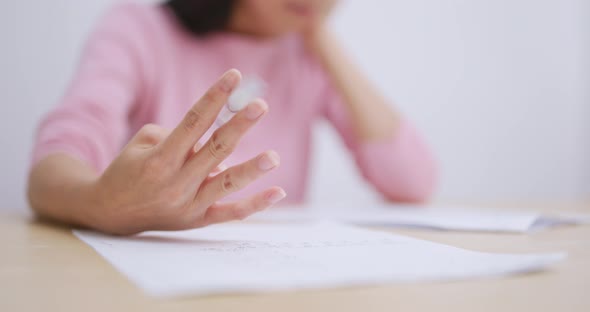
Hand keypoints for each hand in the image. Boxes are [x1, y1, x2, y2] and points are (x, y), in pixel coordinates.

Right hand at [88, 69, 285, 234]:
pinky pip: (230, 213)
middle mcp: (176, 182)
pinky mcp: (197, 221)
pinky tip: (277, 192)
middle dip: (239, 126)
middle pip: (214, 150)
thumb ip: (180, 136)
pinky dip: (254, 204)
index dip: (214, 97)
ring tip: (273, 157)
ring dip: (251, 169)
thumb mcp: (143, 143)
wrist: (109, 213)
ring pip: (226, 184)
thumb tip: (217, 141)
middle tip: (260, 106)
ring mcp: (188, 204)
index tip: (233, 77)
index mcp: (160, 158)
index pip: (193, 122)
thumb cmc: (129, 169)